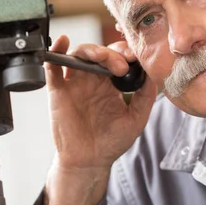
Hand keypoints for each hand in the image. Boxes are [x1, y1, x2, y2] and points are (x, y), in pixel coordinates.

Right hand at [45, 36, 156, 169]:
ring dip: (91, 50)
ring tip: (103, 58)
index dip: (126, 53)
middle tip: (123, 66)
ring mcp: (75, 84)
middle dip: (112, 53)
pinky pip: (53, 66)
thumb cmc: (111, 142)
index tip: (135, 58)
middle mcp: (92, 80)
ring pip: (79, 54)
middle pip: (99, 52)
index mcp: (111, 84)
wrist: (89, 162)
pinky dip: (56, 51)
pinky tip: (63, 42)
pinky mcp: (58, 91)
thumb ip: (146, 97)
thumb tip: (152, 74)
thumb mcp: (136, 119)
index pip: (118, 58)